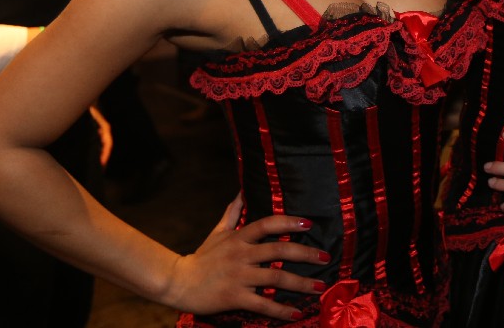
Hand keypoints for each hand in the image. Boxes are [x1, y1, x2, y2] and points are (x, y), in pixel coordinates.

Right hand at [163, 195, 328, 317]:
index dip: (288, 223)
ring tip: (320, 286)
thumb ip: (233, 213)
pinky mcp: (235, 297)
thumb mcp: (217, 232)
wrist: (178, 283)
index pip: (267, 225)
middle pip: (278, 251)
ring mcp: (239, 277)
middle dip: (305, 254)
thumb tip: (242, 191)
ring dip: (301, 283)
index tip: (309, 224)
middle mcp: (241, 255)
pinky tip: (296, 312)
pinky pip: (263, 304)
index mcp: (239, 238)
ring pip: (275, 278)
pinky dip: (281, 310)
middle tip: (325, 257)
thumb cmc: (201, 257)